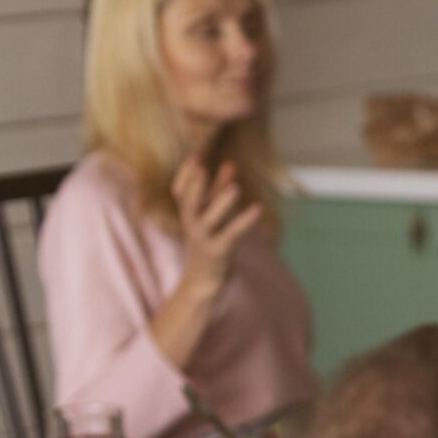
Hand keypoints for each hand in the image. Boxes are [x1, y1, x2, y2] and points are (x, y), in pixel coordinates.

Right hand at [169, 155, 262, 292]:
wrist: (202, 281)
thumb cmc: (209, 241)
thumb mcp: (212, 214)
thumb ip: (219, 189)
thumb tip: (230, 163)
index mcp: (187, 214)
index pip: (180, 192)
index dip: (185, 175)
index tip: (195, 156)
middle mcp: (191, 225)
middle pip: (188, 203)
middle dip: (194, 186)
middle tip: (202, 167)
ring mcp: (203, 239)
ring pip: (208, 219)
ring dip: (221, 203)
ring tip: (235, 188)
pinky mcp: (218, 252)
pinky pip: (232, 234)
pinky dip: (245, 221)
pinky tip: (258, 209)